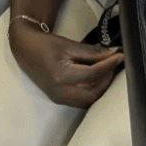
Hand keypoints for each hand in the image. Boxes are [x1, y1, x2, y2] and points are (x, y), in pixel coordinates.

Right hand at [8, 21, 124, 108]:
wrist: (25, 49)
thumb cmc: (45, 44)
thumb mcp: (69, 45)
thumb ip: (92, 52)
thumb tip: (114, 53)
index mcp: (61, 75)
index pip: (92, 74)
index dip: (109, 65)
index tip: (120, 56)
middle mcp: (60, 91)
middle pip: (93, 92)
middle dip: (107, 78)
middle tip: (115, 64)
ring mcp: (58, 98)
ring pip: (89, 100)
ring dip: (101, 87)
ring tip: (108, 72)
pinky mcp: (59, 99)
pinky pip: (81, 101)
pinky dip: (92, 92)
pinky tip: (98, 81)